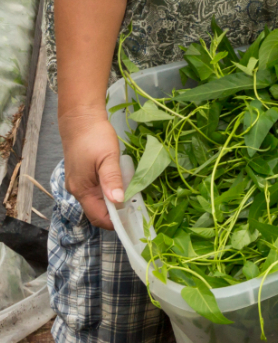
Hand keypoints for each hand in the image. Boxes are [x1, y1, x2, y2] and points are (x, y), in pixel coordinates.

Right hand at [59, 108, 124, 228]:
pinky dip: (107, 192)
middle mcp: (77, 190)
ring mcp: (77, 183)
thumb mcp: (108, 157)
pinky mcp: (81, 176)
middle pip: (97, 211)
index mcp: (82, 189)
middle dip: (115, 213)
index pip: (98, 216)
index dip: (114, 222)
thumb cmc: (95, 137)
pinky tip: (120, 185)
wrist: (81, 120)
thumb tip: (118, 201)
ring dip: (112, 202)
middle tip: (136, 208)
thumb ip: (112, 180)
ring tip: (131, 197)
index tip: (133, 220)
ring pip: (96, 201)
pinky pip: (94, 191)